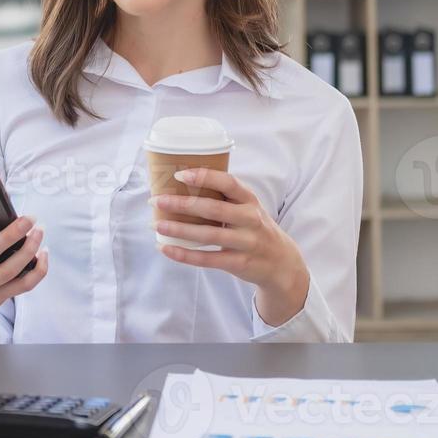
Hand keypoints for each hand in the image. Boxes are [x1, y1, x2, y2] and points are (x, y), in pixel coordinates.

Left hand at [152, 168, 309, 326]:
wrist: (281, 263)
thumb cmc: (254, 228)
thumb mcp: (248, 208)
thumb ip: (224, 197)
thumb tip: (180, 183)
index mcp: (250, 200)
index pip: (228, 183)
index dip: (204, 177)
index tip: (179, 174)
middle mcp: (250, 219)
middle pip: (213, 209)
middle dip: (182, 204)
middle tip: (156, 200)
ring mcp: (246, 242)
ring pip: (208, 235)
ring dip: (179, 229)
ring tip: (156, 225)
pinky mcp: (239, 263)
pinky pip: (208, 259)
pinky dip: (184, 255)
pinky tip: (166, 248)